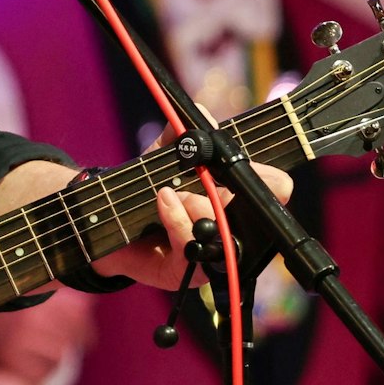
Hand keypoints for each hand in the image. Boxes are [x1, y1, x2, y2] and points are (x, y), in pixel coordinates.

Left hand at [92, 118, 294, 288]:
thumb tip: (200, 113)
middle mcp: (230, 230)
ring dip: (197, 204)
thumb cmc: (145, 193)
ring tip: (172, 193)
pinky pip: (191, 242)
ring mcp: (212, 254)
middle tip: (208, 180)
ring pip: (222, 229)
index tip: (268, 175)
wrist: (108, 225)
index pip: (271, 194)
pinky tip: (164, 200)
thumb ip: (178, 137)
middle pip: (253, 215)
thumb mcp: (161, 159)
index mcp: (235, 202)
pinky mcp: (188, 271)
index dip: (275, 184)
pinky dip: (178, 217)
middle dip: (230, 194)